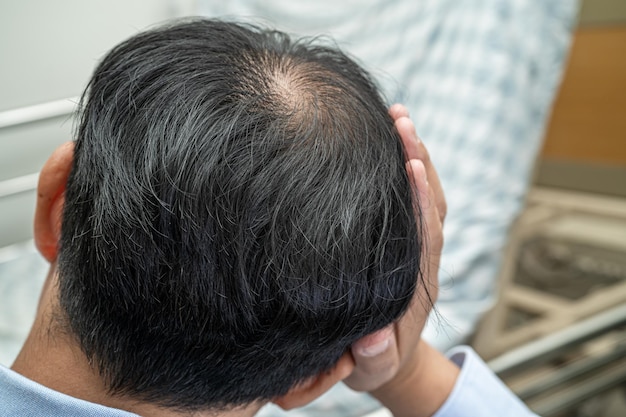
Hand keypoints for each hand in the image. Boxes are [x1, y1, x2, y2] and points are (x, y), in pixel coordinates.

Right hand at [343, 105, 454, 416]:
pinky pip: (414, 198)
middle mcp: (422, 258)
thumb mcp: (372, 369)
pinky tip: (390, 142)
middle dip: (418, 156)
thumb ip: (372, 360)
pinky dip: (408, 166)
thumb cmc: (377, 361)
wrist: (391, 360)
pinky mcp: (408, 240)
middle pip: (429, 200)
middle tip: (400, 117)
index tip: (410, 160)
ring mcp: (418, 246)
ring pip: (424, 193)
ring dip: (415, 153)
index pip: (424, 232)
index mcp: (415, 281)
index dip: (419, 197)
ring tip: (398, 116)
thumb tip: (374, 342)